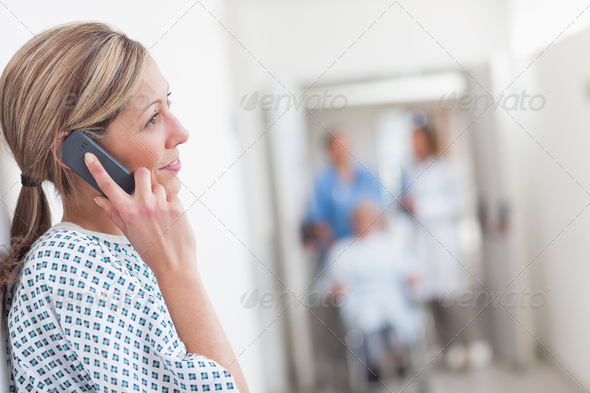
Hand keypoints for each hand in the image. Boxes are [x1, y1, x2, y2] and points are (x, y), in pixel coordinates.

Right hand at [84, 152, 195, 274]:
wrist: (174, 264)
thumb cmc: (150, 251)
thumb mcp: (127, 234)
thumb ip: (113, 213)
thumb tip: (99, 198)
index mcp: (128, 213)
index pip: (109, 186)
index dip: (97, 169)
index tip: (90, 156)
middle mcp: (144, 206)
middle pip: (141, 174)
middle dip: (142, 179)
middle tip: (144, 193)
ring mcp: (161, 205)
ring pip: (158, 186)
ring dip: (158, 196)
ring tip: (159, 214)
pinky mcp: (177, 206)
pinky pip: (172, 196)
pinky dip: (170, 204)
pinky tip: (170, 218)